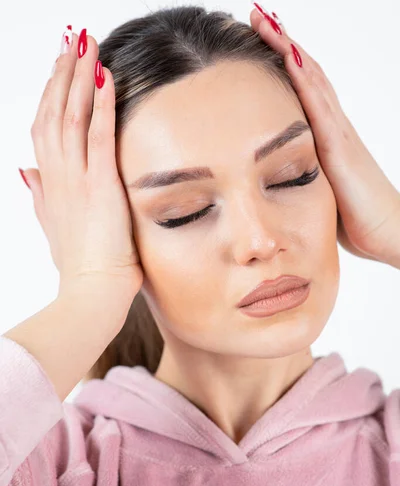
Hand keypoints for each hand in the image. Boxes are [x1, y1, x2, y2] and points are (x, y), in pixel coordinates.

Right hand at [21, 28, 143, 310]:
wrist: (90, 295)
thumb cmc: (78, 266)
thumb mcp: (52, 224)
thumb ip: (40, 195)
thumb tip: (25, 171)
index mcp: (50, 182)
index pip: (46, 127)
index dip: (51, 94)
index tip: (59, 67)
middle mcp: (58, 175)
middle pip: (54, 112)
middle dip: (62, 72)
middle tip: (71, 38)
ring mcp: (77, 179)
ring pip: (72, 116)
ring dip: (78, 76)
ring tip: (86, 42)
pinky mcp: (100, 187)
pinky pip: (99, 137)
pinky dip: (102, 106)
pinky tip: (106, 78)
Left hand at [250, 6, 399, 268]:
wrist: (390, 232)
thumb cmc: (357, 218)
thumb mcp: (320, 190)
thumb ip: (301, 175)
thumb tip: (273, 178)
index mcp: (326, 135)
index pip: (302, 89)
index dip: (283, 61)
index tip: (259, 37)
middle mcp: (333, 125)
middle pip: (306, 73)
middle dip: (282, 41)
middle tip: (259, 12)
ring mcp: (338, 132)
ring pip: (312, 79)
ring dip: (288, 47)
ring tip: (267, 19)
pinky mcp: (340, 148)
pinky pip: (319, 106)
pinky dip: (304, 79)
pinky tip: (288, 57)